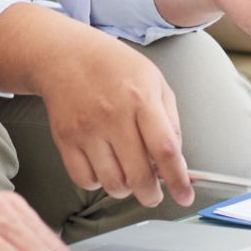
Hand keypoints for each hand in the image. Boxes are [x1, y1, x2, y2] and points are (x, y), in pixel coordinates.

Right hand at [32, 24, 195, 211]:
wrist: (65, 54)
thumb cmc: (113, 66)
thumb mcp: (153, 80)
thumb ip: (170, 119)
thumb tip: (176, 160)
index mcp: (141, 99)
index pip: (165, 149)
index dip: (178, 180)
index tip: (184, 196)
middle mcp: (114, 115)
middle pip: (139, 176)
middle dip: (151, 195)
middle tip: (153, 194)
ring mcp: (87, 129)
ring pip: (112, 184)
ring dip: (125, 189)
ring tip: (126, 174)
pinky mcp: (65, 139)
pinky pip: (84, 180)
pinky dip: (97, 182)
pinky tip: (103, 166)